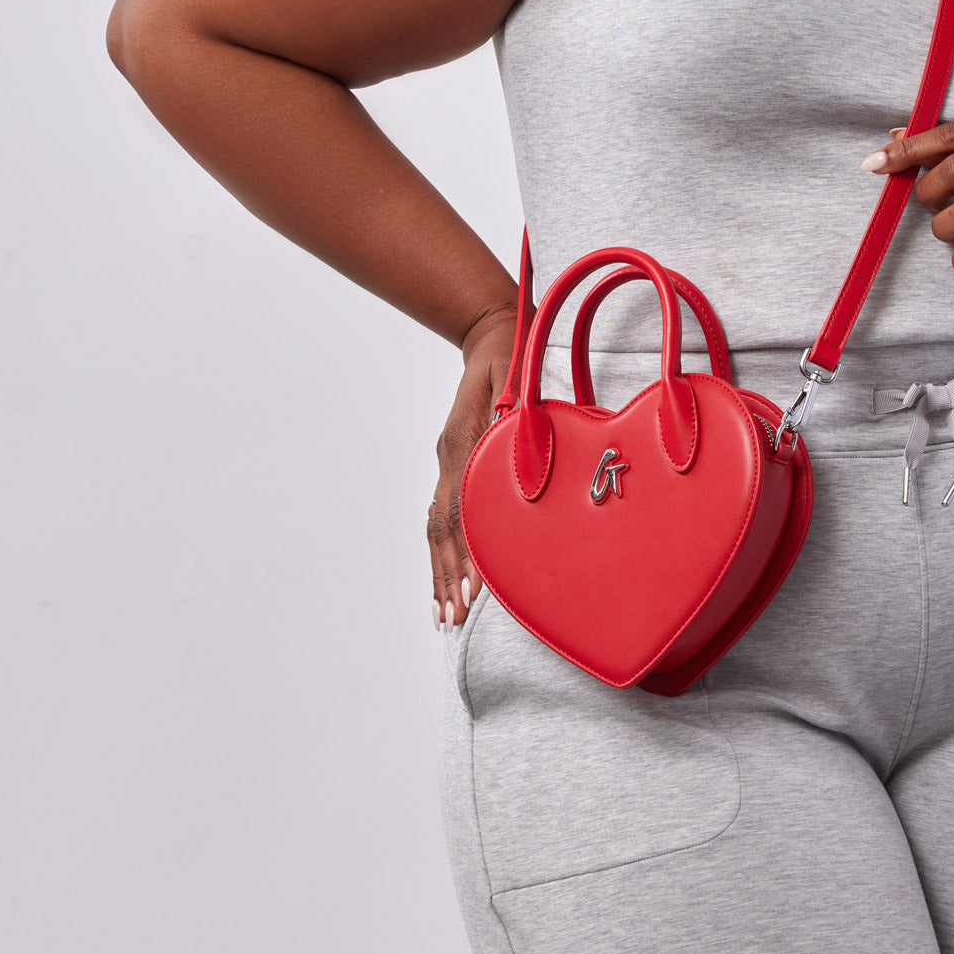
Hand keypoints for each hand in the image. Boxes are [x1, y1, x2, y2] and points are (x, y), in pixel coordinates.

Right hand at [427, 306, 518, 632]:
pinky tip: (446, 580)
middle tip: (454, 617)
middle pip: (441, 526)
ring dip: (439, 572)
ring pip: (436, 526)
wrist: (490, 335)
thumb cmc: (512, 353)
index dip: (466, 550)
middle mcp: (449, 457)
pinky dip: (443, 552)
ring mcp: (447, 462)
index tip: (472, 588)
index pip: (461, 507)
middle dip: (447, 575)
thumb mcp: (517, 372)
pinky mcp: (453, 466)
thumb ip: (512, 408)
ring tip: (444, 614)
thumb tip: (510, 440)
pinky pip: (443, 516)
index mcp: (463, 442)